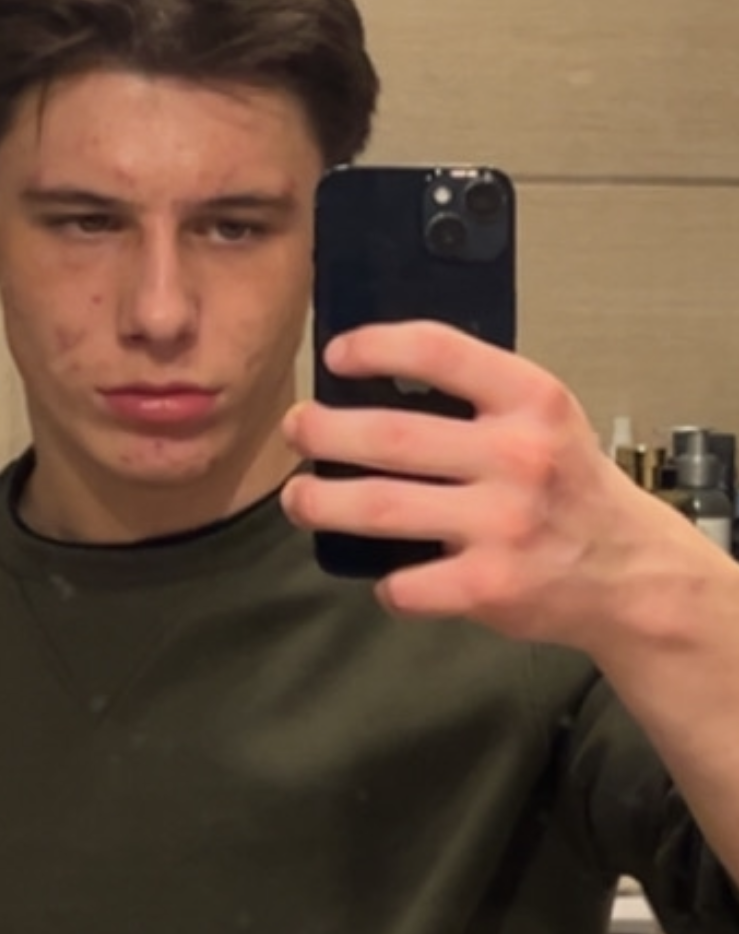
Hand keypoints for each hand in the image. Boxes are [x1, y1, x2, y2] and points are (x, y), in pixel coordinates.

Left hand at [280, 320, 714, 651]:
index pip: (438, 352)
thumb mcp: (545, 419)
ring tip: (299, 498)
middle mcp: (518, 456)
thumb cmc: (573, 487)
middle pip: (390, 435)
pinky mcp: (492, 585)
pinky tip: (384, 576)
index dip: (376, 347)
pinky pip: (409, 582)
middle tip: (298, 429)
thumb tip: (378, 382)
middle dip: (325, 431)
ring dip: (324, 503)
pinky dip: (386, 583)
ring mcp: (503, 523)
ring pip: (382, 508)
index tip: (336, 356)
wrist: (634, 572)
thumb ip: (480, 397)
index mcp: (531, 399)